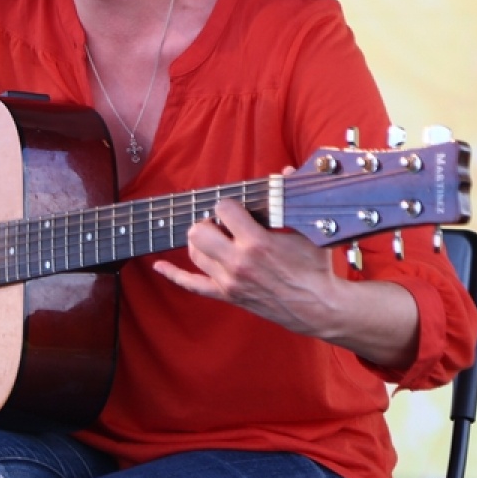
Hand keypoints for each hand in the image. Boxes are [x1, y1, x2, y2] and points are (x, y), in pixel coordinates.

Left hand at [151, 197, 341, 337]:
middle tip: (222, 223)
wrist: (318, 307)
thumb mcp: (307, 231)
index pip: (224, 209)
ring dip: (200, 241)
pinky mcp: (227, 295)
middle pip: (199, 231)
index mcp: (257, 243)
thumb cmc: (316, 268)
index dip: (229, 204)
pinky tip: (159, 267)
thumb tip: (288, 170)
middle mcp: (238, 262)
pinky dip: (173, 275)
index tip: (238, 208)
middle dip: (208, 221)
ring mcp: (229, 281)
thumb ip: (290, 201)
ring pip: (194, 252)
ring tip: (216, 237)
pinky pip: (192, 285)